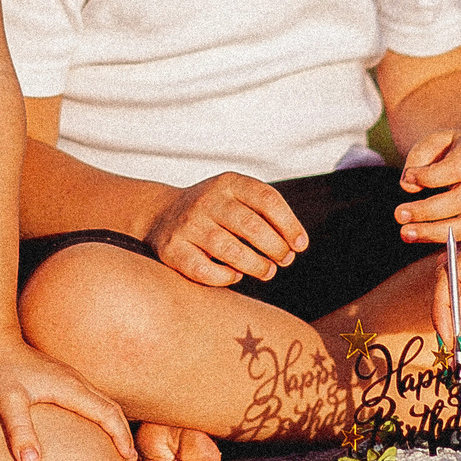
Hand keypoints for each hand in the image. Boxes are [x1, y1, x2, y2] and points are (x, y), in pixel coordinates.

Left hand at [0, 345, 138, 460]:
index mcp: (70, 388)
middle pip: (112, 407)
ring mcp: (71, 378)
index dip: (121, 436)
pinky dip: (101, 415)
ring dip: (114, 423)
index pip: (107, 413)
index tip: (129, 456)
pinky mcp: (63, 379)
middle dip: (124, 432)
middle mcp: (76, 381)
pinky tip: (92, 426)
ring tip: (117, 446)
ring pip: (103, 402)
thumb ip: (19, 430)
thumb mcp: (5, 402)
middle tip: (129, 457)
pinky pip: (92, 398)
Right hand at [145, 173, 308, 286]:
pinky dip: (224, 277)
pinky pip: (203, 269)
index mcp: (228, 183)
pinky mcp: (172, 249)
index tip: (300, 245)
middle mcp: (207, 200)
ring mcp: (188, 224)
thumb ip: (264, 213)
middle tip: (284, 260)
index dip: (289, 224)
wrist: (160, 213)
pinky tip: (235, 276)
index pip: (267, 199)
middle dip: (275, 247)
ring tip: (267, 271)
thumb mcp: (236, 197)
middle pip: (250, 225)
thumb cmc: (213, 211)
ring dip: (255, 265)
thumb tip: (295, 244)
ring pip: (228, 249)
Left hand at [395, 128, 460, 243]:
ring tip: (407, 233)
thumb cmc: (450, 150)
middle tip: (399, 215)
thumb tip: (409, 186)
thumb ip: (420, 157)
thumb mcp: (434, 141)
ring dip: (435, 233)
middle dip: (427, 211)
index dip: (431, 176)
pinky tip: (439, 258)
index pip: (457, 168)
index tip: (408, 177)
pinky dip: (458, 252)